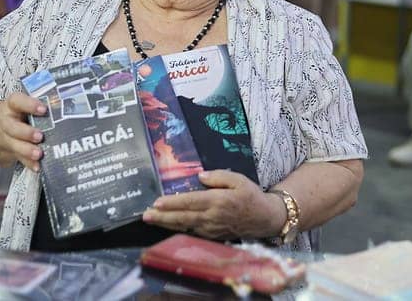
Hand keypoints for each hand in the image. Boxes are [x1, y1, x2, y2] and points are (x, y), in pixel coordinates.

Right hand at [0, 93, 46, 170]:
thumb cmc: (15, 113)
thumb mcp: (21, 105)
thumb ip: (38, 107)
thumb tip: (62, 106)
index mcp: (11, 107)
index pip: (17, 101)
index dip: (29, 104)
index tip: (43, 108)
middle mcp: (7, 122)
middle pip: (12, 126)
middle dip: (26, 132)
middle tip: (39, 136)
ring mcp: (6, 138)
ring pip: (13, 144)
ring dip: (26, 150)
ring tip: (38, 154)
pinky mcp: (8, 151)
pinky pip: (17, 158)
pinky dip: (28, 163)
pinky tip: (37, 167)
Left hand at [142, 170, 285, 239]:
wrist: (265, 219)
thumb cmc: (251, 196)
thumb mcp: (238, 180)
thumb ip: (218, 176)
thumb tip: (200, 176)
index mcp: (218, 201)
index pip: (190, 202)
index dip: (172, 203)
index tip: (157, 203)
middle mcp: (212, 217)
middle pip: (183, 218)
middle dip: (162, 217)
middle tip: (145, 215)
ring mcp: (212, 229)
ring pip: (185, 227)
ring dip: (167, 224)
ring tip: (151, 220)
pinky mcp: (213, 236)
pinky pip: (192, 232)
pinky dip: (178, 230)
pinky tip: (168, 226)